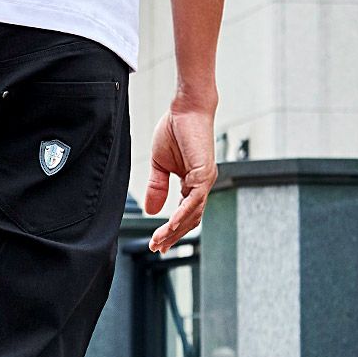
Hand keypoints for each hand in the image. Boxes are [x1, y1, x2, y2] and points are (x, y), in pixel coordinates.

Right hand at [145, 100, 217, 253]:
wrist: (185, 108)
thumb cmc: (175, 129)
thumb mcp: (159, 165)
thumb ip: (156, 188)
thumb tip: (152, 210)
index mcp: (193, 183)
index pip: (184, 214)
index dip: (171, 230)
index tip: (157, 243)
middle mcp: (202, 184)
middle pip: (189, 220)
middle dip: (172, 236)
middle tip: (156, 248)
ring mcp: (205, 180)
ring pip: (192, 214)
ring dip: (174, 230)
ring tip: (158, 241)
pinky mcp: (203, 173)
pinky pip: (193, 201)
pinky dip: (181, 215)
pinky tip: (169, 225)